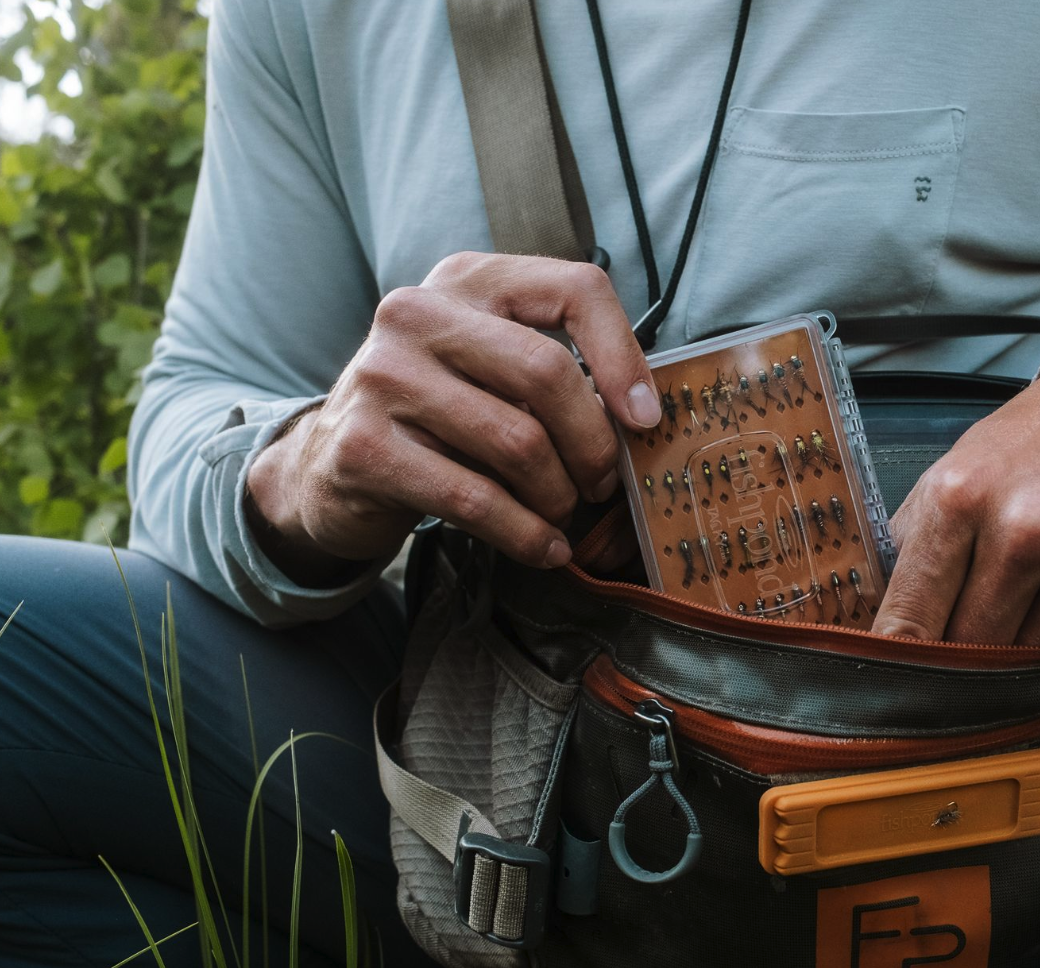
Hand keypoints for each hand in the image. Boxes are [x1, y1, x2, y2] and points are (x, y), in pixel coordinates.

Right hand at [246, 253, 659, 584]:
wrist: (327, 467)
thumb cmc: (438, 417)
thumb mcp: (491, 369)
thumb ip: (555, 372)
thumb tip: (641, 419)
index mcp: (468, 280)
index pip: (574, 288)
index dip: (624, 357)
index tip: (645, 419)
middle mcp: (418, 313)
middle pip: (548, 373)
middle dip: (594, 444)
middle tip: (602, 484)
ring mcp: (383, 376)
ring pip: (518, 443)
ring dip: (559, 497)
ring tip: (563, 515)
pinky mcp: (364, 446)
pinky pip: (476, 499)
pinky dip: (526, 534)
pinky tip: (543, 547)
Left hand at [870, 362, 1039, 644]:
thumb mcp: (963, 467)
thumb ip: (914, 540)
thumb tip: (872, 611)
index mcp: (963, 496)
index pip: (908, 616)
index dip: (898, 657)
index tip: (894, 678)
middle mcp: (1026, 532)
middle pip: (967, 650)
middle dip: (965, 652)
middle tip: (976, 628)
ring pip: (1030, 662)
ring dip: (1028, 644)